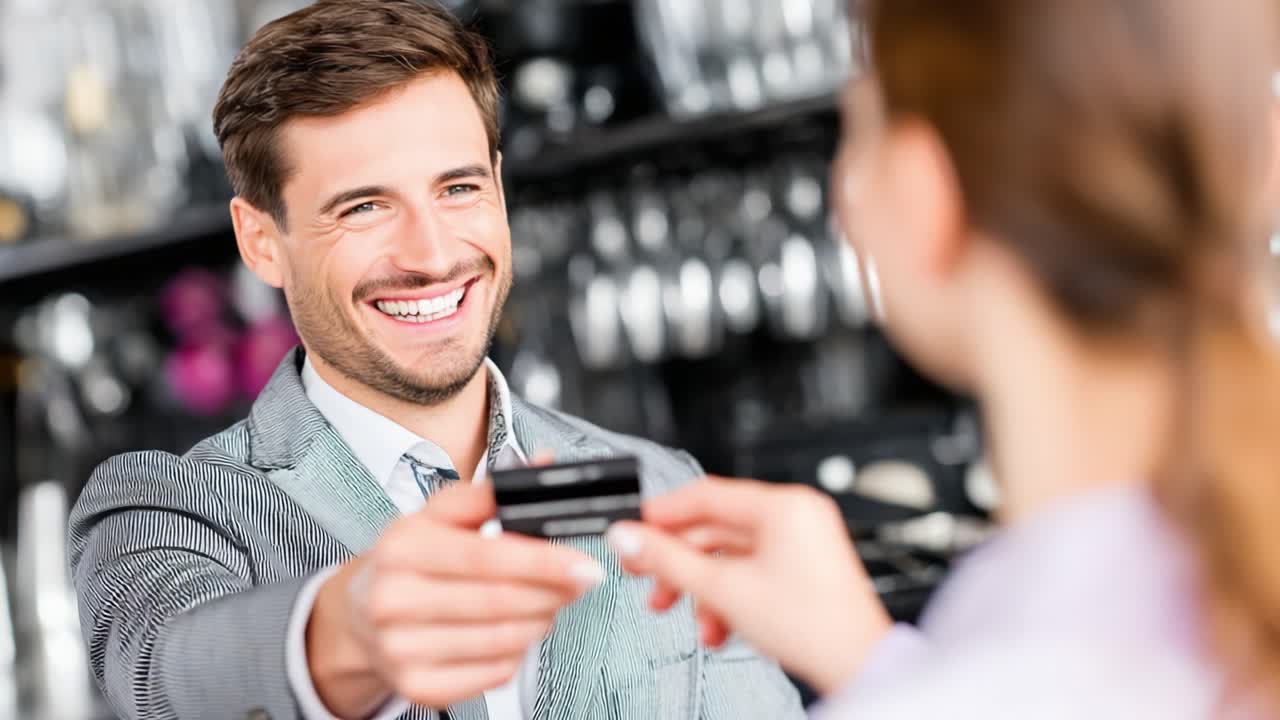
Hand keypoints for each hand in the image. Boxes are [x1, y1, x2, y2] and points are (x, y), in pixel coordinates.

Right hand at [308, 481, 603, 716]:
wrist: (360, 613)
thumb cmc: (409, 559)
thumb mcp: (437, 515)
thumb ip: (491, 493)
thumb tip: (545, 467)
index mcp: (402, 548)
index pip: (487, 556)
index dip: (544, 562)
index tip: (583, 564)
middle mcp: (394, 600)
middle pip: (499, 601)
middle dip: (553, 592)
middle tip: (578, 582)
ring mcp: (402, 649)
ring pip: (502, 640)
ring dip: (541, 620)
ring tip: (549, 603)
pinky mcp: (417, 687)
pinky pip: (493, 672)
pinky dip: (518, 651)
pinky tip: (517, 631)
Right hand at [606, 476, 890, 695]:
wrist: (857, 666)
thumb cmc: (813, 626)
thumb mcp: (724, 590)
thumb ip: (668, 560)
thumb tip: (628, 538)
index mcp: (783, 506)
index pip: (705, 494)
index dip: (661, 515)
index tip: (632, 531)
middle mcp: (796, 515)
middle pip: (715, 528)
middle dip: (679, 562)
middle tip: (646, 578)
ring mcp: (802, 541)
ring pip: (731, 555)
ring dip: (702, 587)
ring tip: (683, 613)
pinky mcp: (803, 567)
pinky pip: (752, 570)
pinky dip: (728, 595)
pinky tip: (717, 625)